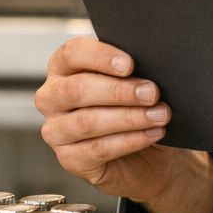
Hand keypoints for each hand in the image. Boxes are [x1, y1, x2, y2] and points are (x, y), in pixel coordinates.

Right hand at [35, 38, 212, 212]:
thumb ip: (134, 71)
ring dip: (129, 117)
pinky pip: (99, 149)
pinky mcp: (70, 159)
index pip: (71, 54)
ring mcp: (57, 131)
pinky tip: (152, 133)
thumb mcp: (136, 84)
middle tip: (152, 92)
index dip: (99, 56)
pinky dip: (130, 140)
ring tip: (160, 115)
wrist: (148, 155)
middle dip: (119, 91)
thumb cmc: (137, 108)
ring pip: (88, 121)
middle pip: (77, 89)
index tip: (129, 64)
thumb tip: (151, 63)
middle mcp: (52, 98)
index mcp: (64, 69)